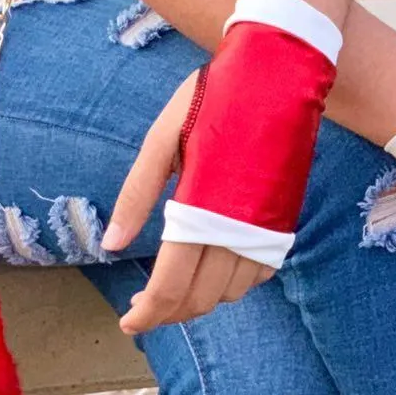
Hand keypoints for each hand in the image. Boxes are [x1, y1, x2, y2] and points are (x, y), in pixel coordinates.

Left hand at [103, 69, 276, 334]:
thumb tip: (110, 246)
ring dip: (201, 300)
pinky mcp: (284, 218)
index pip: (172, 285)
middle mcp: (238, 227)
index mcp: (201, 208)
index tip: (128, 323)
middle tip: (143, 307)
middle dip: (169, 312)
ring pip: (233, 292)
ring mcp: (267, 226)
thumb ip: (137, 194)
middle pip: (201, 297)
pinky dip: (236, 283)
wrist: (277, 72)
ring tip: (173, 288)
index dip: (148, 313)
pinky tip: (214, 268)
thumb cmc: (214, 98)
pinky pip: (261, 273)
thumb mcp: (163, 138)